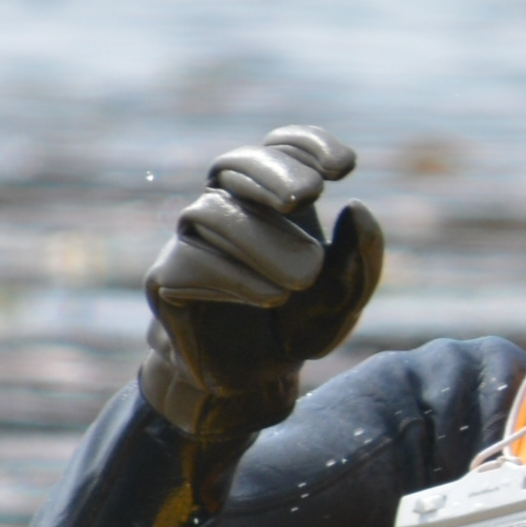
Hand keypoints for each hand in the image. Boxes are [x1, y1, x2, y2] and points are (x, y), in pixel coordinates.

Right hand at [139, 125, 384, 435]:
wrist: (255, 381)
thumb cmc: (300, 326)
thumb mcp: (345, 298)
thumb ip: (360, 258)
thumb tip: (356, 207)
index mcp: (274, 201)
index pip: (280, 146)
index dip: (308, 145)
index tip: (346, 169)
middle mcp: (226, 209)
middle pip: (233, 163)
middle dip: (272, 172)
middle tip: (309, 195)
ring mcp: (191, 241)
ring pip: (211, 211)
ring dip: (261, 239)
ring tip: (303, 278)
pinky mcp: (166, 279)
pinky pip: (189, 261)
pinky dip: (234, 276)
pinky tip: (271, 297)